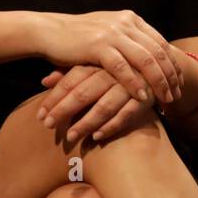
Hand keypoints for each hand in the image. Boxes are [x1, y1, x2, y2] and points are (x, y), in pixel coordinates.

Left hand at [36, 65, 158, 143]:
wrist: (157, 66)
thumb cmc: (115, 69)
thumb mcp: (92, 66)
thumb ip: (67, 72)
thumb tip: (43, 81)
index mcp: (95, 61)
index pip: (69, 79)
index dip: (54, 97)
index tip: (40, 115)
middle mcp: (111, 72)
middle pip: (83, 92)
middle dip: (64, 110)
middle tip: (48, 125)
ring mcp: (128, 85)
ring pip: (104, 105)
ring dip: (86, 123)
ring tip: (70, 136)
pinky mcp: (144, 98)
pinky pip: (126, 114)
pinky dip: (112, 126)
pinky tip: (97, 136)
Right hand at [37, 10, 182, 105]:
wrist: (48, 31)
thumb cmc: (77, 36)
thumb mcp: (107, 30)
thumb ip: (128, 38)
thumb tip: (151, 54)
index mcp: (130, 18)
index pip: (160, 43)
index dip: (173, 64)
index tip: (179, 82)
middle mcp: (124, 23)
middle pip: (157, 52)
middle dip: (170, 76)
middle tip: (177, 94)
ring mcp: (111, 33)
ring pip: (145, 61)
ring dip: (158, 82)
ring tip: (164, 98)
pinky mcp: (98, 46)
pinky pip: (123, 68)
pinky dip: (135, 84)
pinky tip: (142, 97)